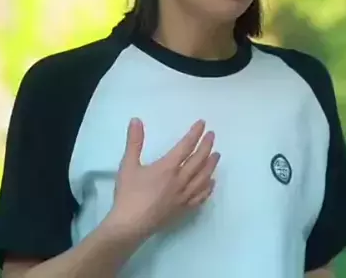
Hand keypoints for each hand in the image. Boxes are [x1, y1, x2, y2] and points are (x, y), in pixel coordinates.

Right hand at [105, 118, 219, 240]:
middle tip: (212, 135)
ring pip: (203, 178)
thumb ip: (134, 141)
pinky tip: (211, 183)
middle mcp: (180, 180)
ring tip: (217, 155)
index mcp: (168, 168)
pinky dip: (208, 188)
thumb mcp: (128, 165)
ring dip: (211, 165)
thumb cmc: (128, 195)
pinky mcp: (183, 210)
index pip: (186, 146)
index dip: (195, 134)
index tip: (202, 124)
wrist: (129, 226)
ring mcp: (184, 196)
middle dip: (206, 146)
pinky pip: (200, 197)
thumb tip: (136, 119)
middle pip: (198, 160)